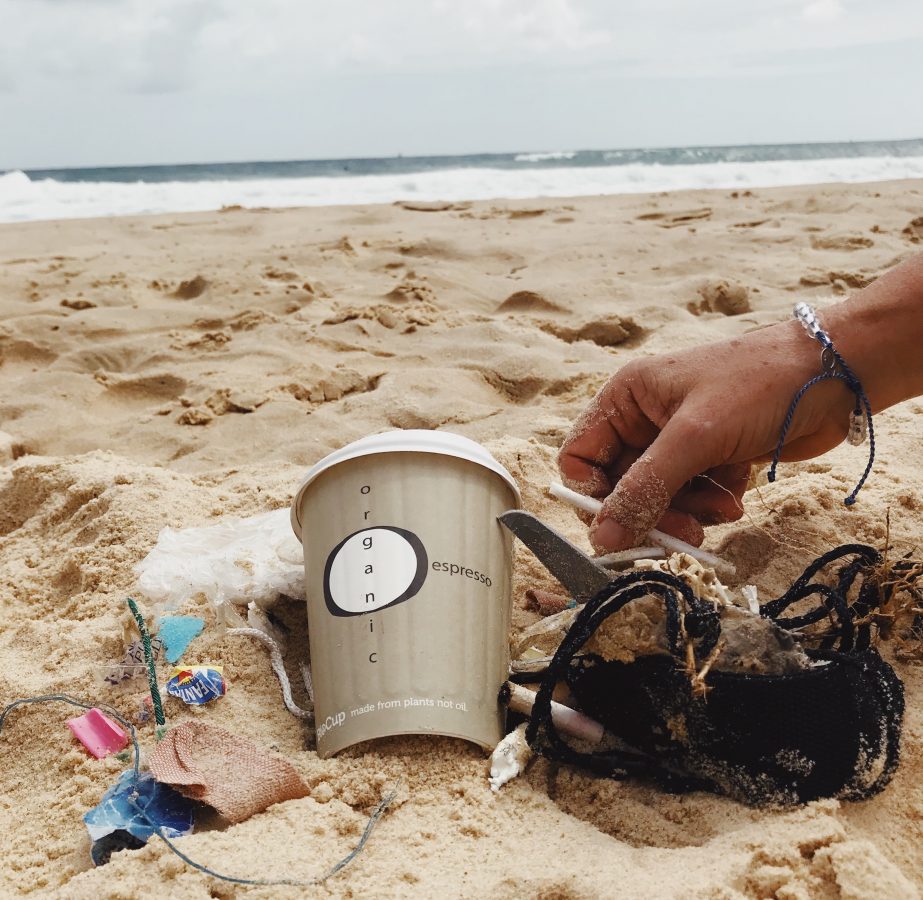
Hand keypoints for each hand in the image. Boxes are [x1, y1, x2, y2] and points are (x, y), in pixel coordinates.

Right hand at [558, 319, 854, 552]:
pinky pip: (689, 500)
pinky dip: (709, 507)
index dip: (592, 495)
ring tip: (720, 509)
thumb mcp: (695, 436)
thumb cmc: (758, 385)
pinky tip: (734, 497)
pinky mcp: (708, 460)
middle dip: (648, 511)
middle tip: (679, 534)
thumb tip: (603, 538)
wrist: (834, 376)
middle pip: (619, 486)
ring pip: (655, 499)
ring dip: (684, 513)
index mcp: (625, 399)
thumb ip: (645, 488)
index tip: (619, 526)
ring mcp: (677, 442)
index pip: (579, 458)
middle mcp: (643, 421)